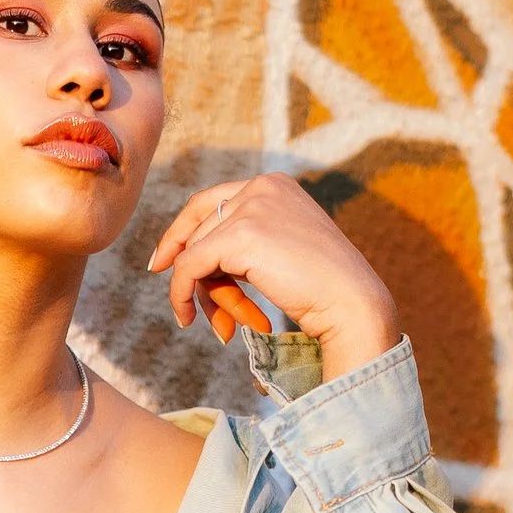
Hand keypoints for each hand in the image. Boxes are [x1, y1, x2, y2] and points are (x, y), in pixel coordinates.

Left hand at [147, 173, 401, 382]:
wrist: (353, 304)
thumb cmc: (324, 290)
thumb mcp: (281, 252)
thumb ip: (242, 244)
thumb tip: (182, 260)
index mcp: (275, 184)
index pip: (209, 202)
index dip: (181, 232)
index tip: (160, 263)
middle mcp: (262, 185)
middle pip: (201, 231)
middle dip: (201, 280)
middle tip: (212, 319)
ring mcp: (252, 206)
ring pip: (194, 252)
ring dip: (206, 296)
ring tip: (226, 328)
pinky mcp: (240, 235)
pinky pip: (188, 266)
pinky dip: (181, 294)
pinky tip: (188, 318)